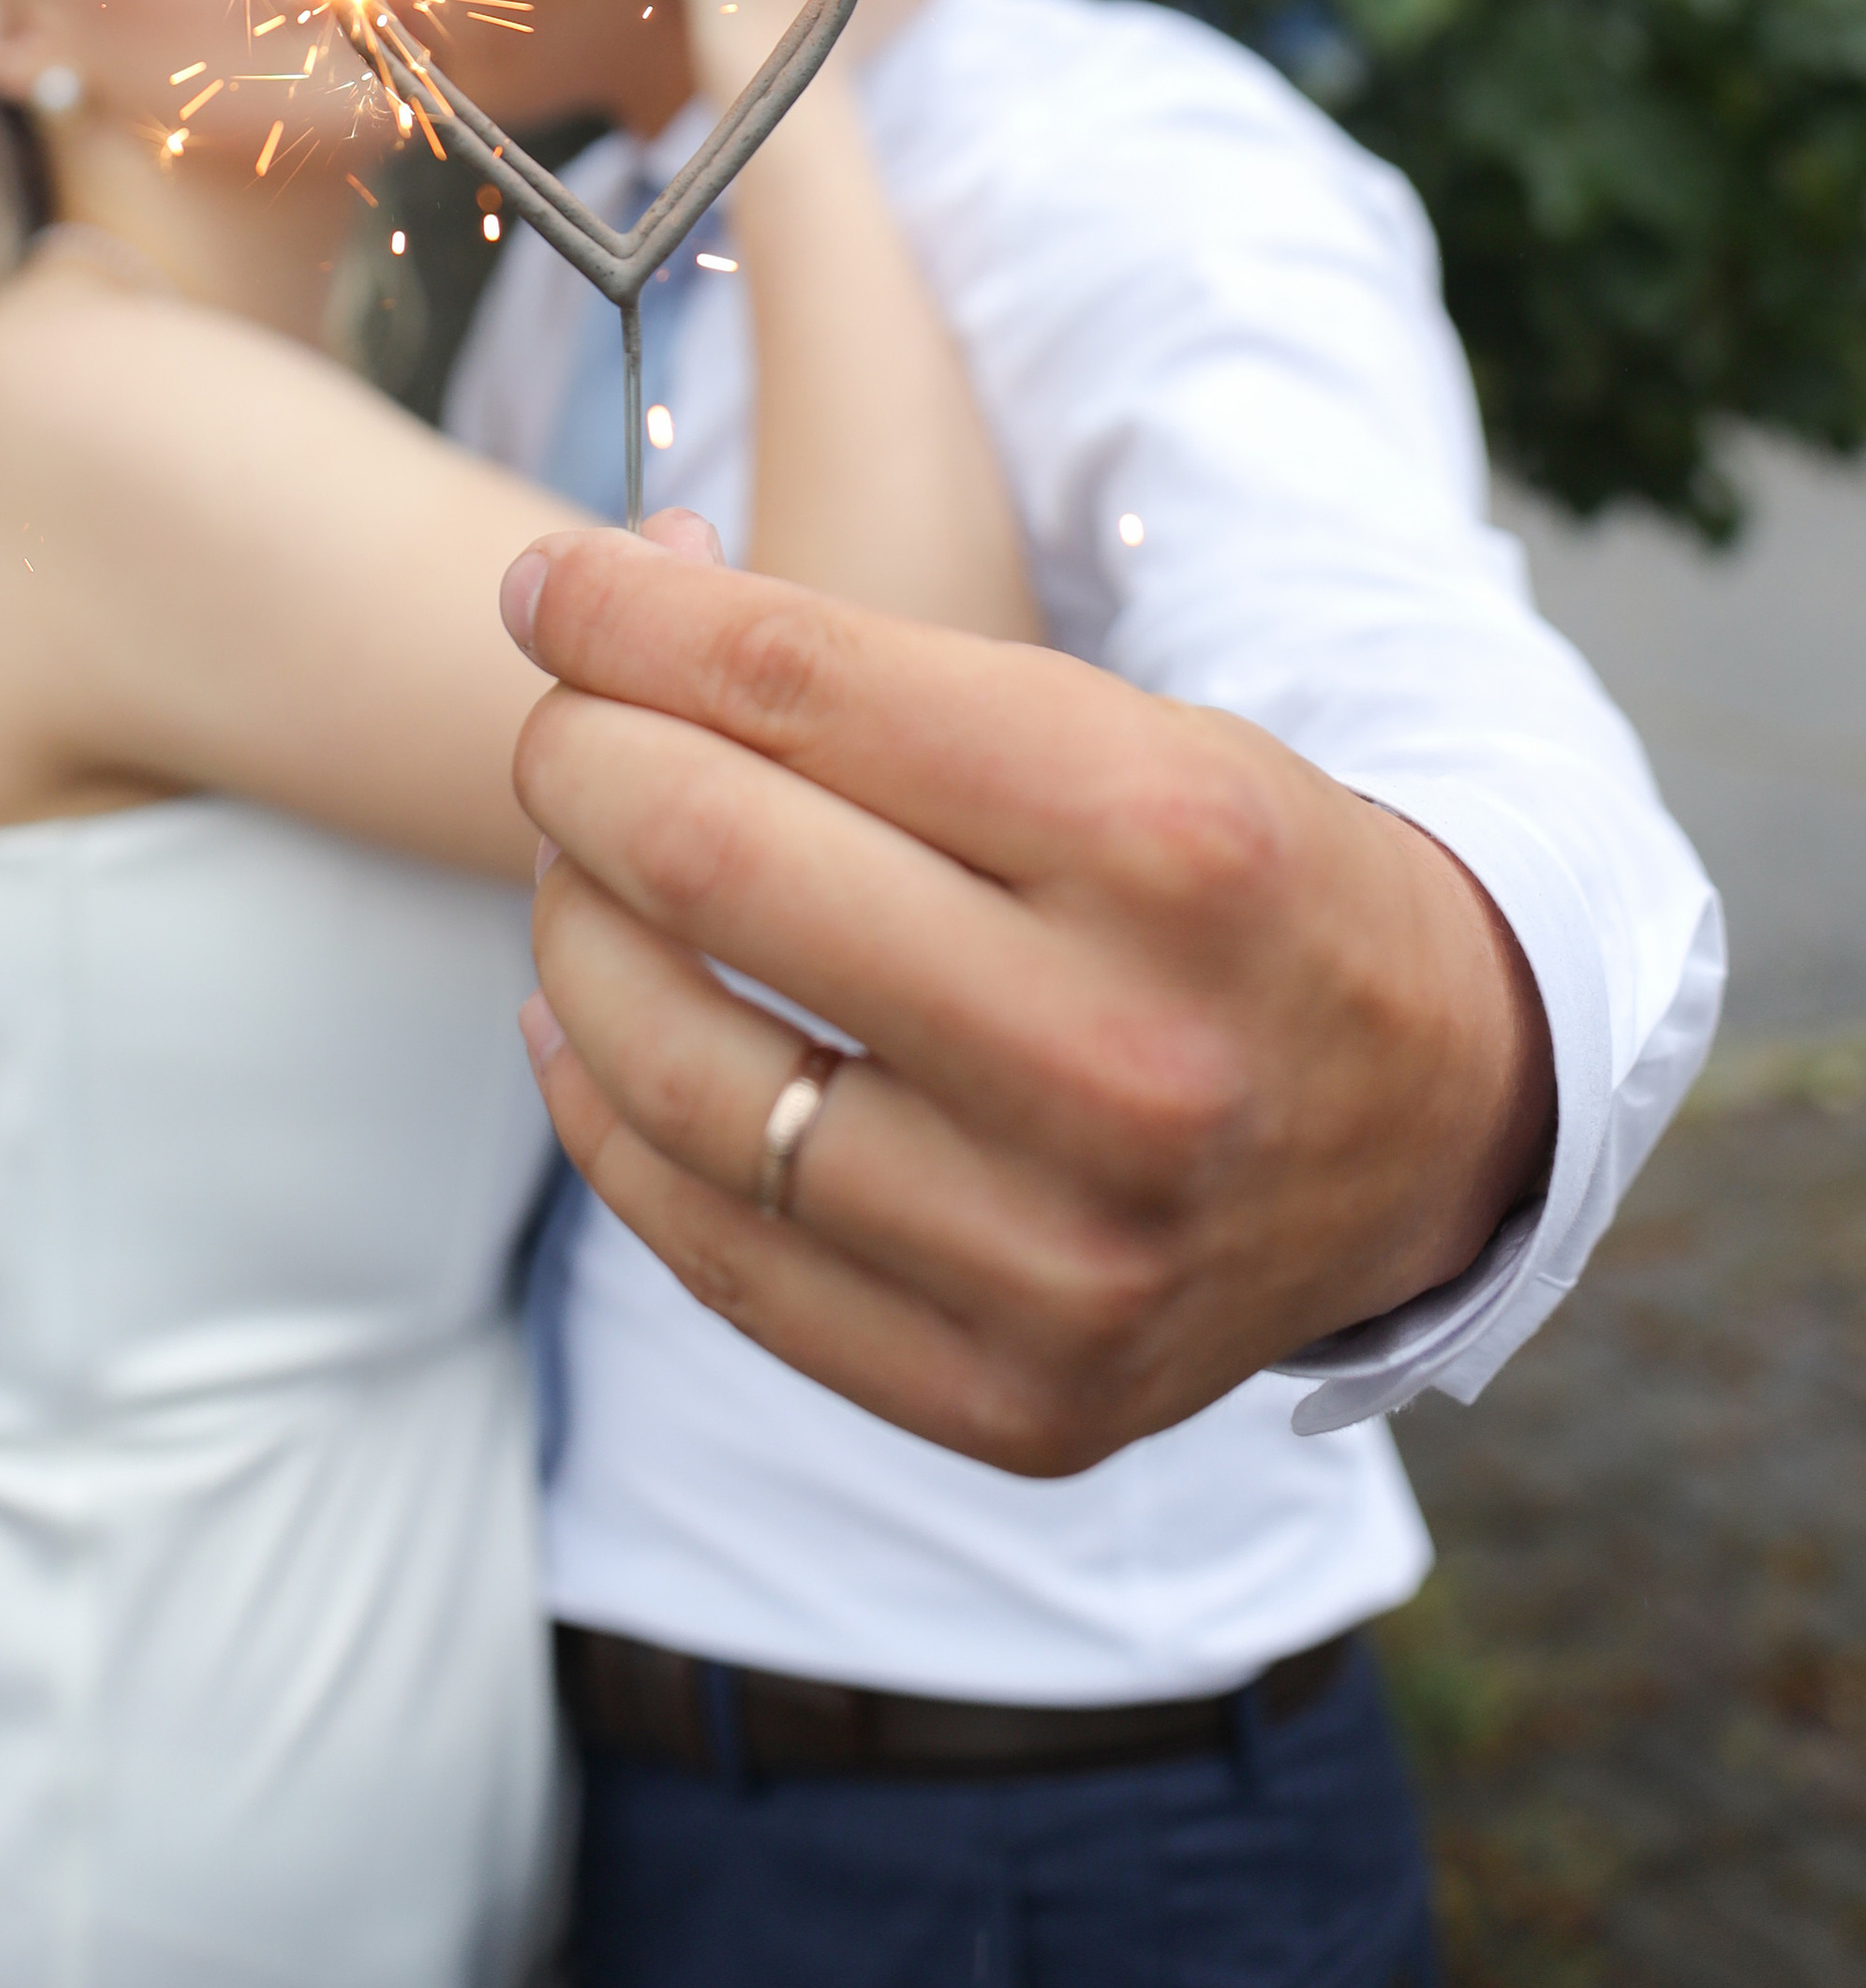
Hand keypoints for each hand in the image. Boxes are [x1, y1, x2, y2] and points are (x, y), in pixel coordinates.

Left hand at [504, 526, 1554, 1477]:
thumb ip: (848, 663)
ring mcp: (1071, 1260)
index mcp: (1172, 837)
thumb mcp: (1113, 723)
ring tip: (577, 874)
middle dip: (577, 758)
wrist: (1439, 1118)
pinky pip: (712, 1252)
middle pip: (710, 860)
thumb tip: (581, 592)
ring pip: (680, 1072)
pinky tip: (585, 1024)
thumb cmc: (1229, 880)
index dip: (623, 614)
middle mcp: (1131, 1058)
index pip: (795, 684)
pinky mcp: (1018, 1403)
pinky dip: (606, 1113)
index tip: (548, 584)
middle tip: (560, 726)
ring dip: (573, 935)